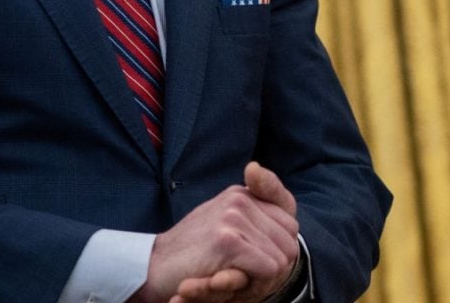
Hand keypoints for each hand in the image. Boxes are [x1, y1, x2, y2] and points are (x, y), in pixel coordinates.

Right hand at [132, 163, 299, 302]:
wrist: (159, 265)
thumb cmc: (197, 251)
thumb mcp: (230, 226)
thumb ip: (256, 204)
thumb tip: (254, 166)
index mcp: (241, 194)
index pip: (290, 225)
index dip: (275, 250)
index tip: (248, 256)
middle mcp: (238, 199)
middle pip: (289, 244)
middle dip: (272, 267)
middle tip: (240, 271)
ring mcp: (232, 217)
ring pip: (281, 260)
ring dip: (262, 278)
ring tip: (233, 274)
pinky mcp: (228, 240)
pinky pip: (269, 269)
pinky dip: (255, 284)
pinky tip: (230, 278)